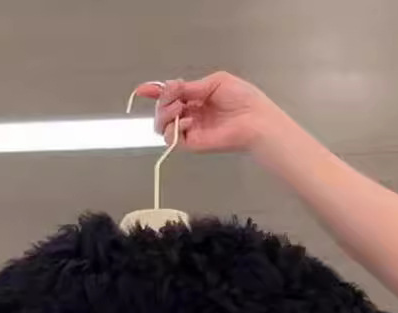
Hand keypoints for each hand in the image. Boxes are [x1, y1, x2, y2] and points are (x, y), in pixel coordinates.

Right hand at [134, 72, 282, 153]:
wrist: (255, 119)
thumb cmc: (242, 99)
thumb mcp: (214, 82)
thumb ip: (190, 87)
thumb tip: (168, 87)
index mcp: (195, 98)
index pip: (169, 96)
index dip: (154, 92)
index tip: (142, 90)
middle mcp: (190, 114)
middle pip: (162, 110)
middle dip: (162, 101)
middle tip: (175, 97)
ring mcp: (190, 130)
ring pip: (161, 126)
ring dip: (164, 114)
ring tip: (180, 108)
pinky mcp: (192, 144)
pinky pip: (172, 139)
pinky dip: (174, 129)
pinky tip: (188, 121)